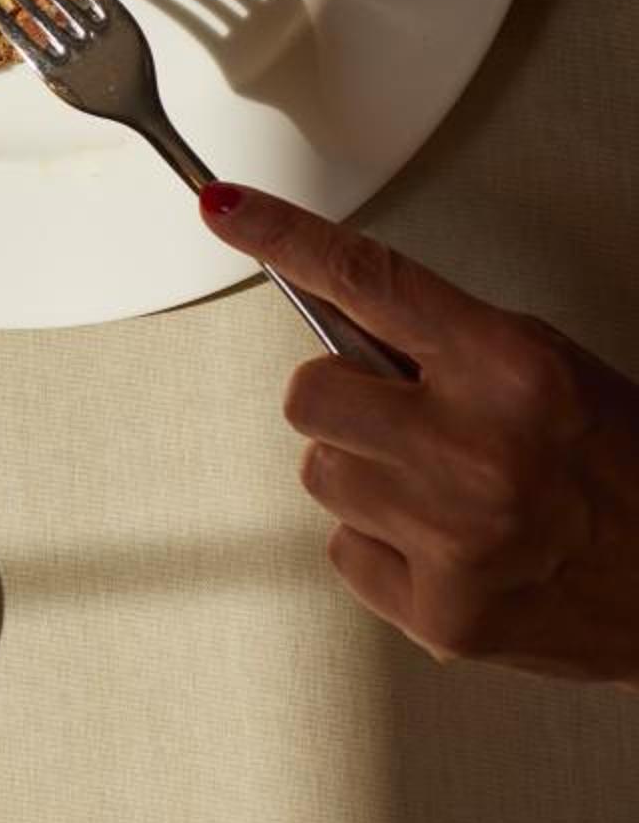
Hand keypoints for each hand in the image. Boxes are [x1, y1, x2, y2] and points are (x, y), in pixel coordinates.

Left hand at [199, 182, 638, 684]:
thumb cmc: (628, 472)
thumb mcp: (551, 372)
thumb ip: (445, 343)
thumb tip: (339, 315)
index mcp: (513, 373)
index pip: (366, 280)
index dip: (281, 235)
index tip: (224, 208)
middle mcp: (476, 453)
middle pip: (309, 396)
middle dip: (348, 404)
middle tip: (414, 424)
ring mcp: (454, 537)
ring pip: (320, 475)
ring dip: (370, 479)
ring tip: (452, 494)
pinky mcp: (442, 614)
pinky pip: (343, 551)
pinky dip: (387, 550)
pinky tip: (452, 549)